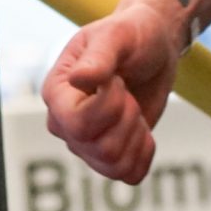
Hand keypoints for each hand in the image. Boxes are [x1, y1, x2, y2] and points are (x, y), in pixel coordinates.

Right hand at [41, 0, 188, 184]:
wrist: (154, 48)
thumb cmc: (132, 35)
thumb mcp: (117, 35)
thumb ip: (99, 57)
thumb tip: (78, 80)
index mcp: (56, 94)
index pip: (78, 125)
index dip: (110, 107)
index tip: (117, 79)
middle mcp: (65, 124)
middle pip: (102, 149)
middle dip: (128, 119)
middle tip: (128, 93)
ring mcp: (86, 144)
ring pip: (115, 165)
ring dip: (137, 135)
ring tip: (133, 108)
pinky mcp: (109, 156)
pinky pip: (128, 175)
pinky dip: (144, 153)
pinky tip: (142, 128)